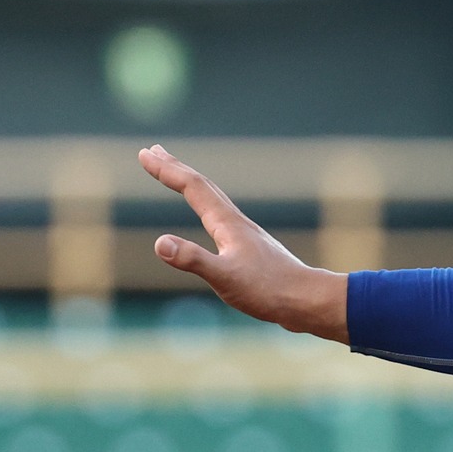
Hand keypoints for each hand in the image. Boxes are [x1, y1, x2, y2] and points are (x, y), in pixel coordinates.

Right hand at [138, 145, 348, 342]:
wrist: (308, 301)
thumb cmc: (270, 291)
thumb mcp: (225, 278)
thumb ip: (193, 260)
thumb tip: (159, 243)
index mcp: (228, 224)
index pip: (193, 187)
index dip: (167, 170)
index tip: (144, 154)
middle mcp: (237, 223)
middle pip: (203, 187)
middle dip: (175, 168)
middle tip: (153, 150)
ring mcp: (246, 235)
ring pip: (214, 201)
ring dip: (192, 185)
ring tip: (178, 177)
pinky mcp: (252, 249)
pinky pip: (222, 218)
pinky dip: (208, 207)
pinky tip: (212, 220)